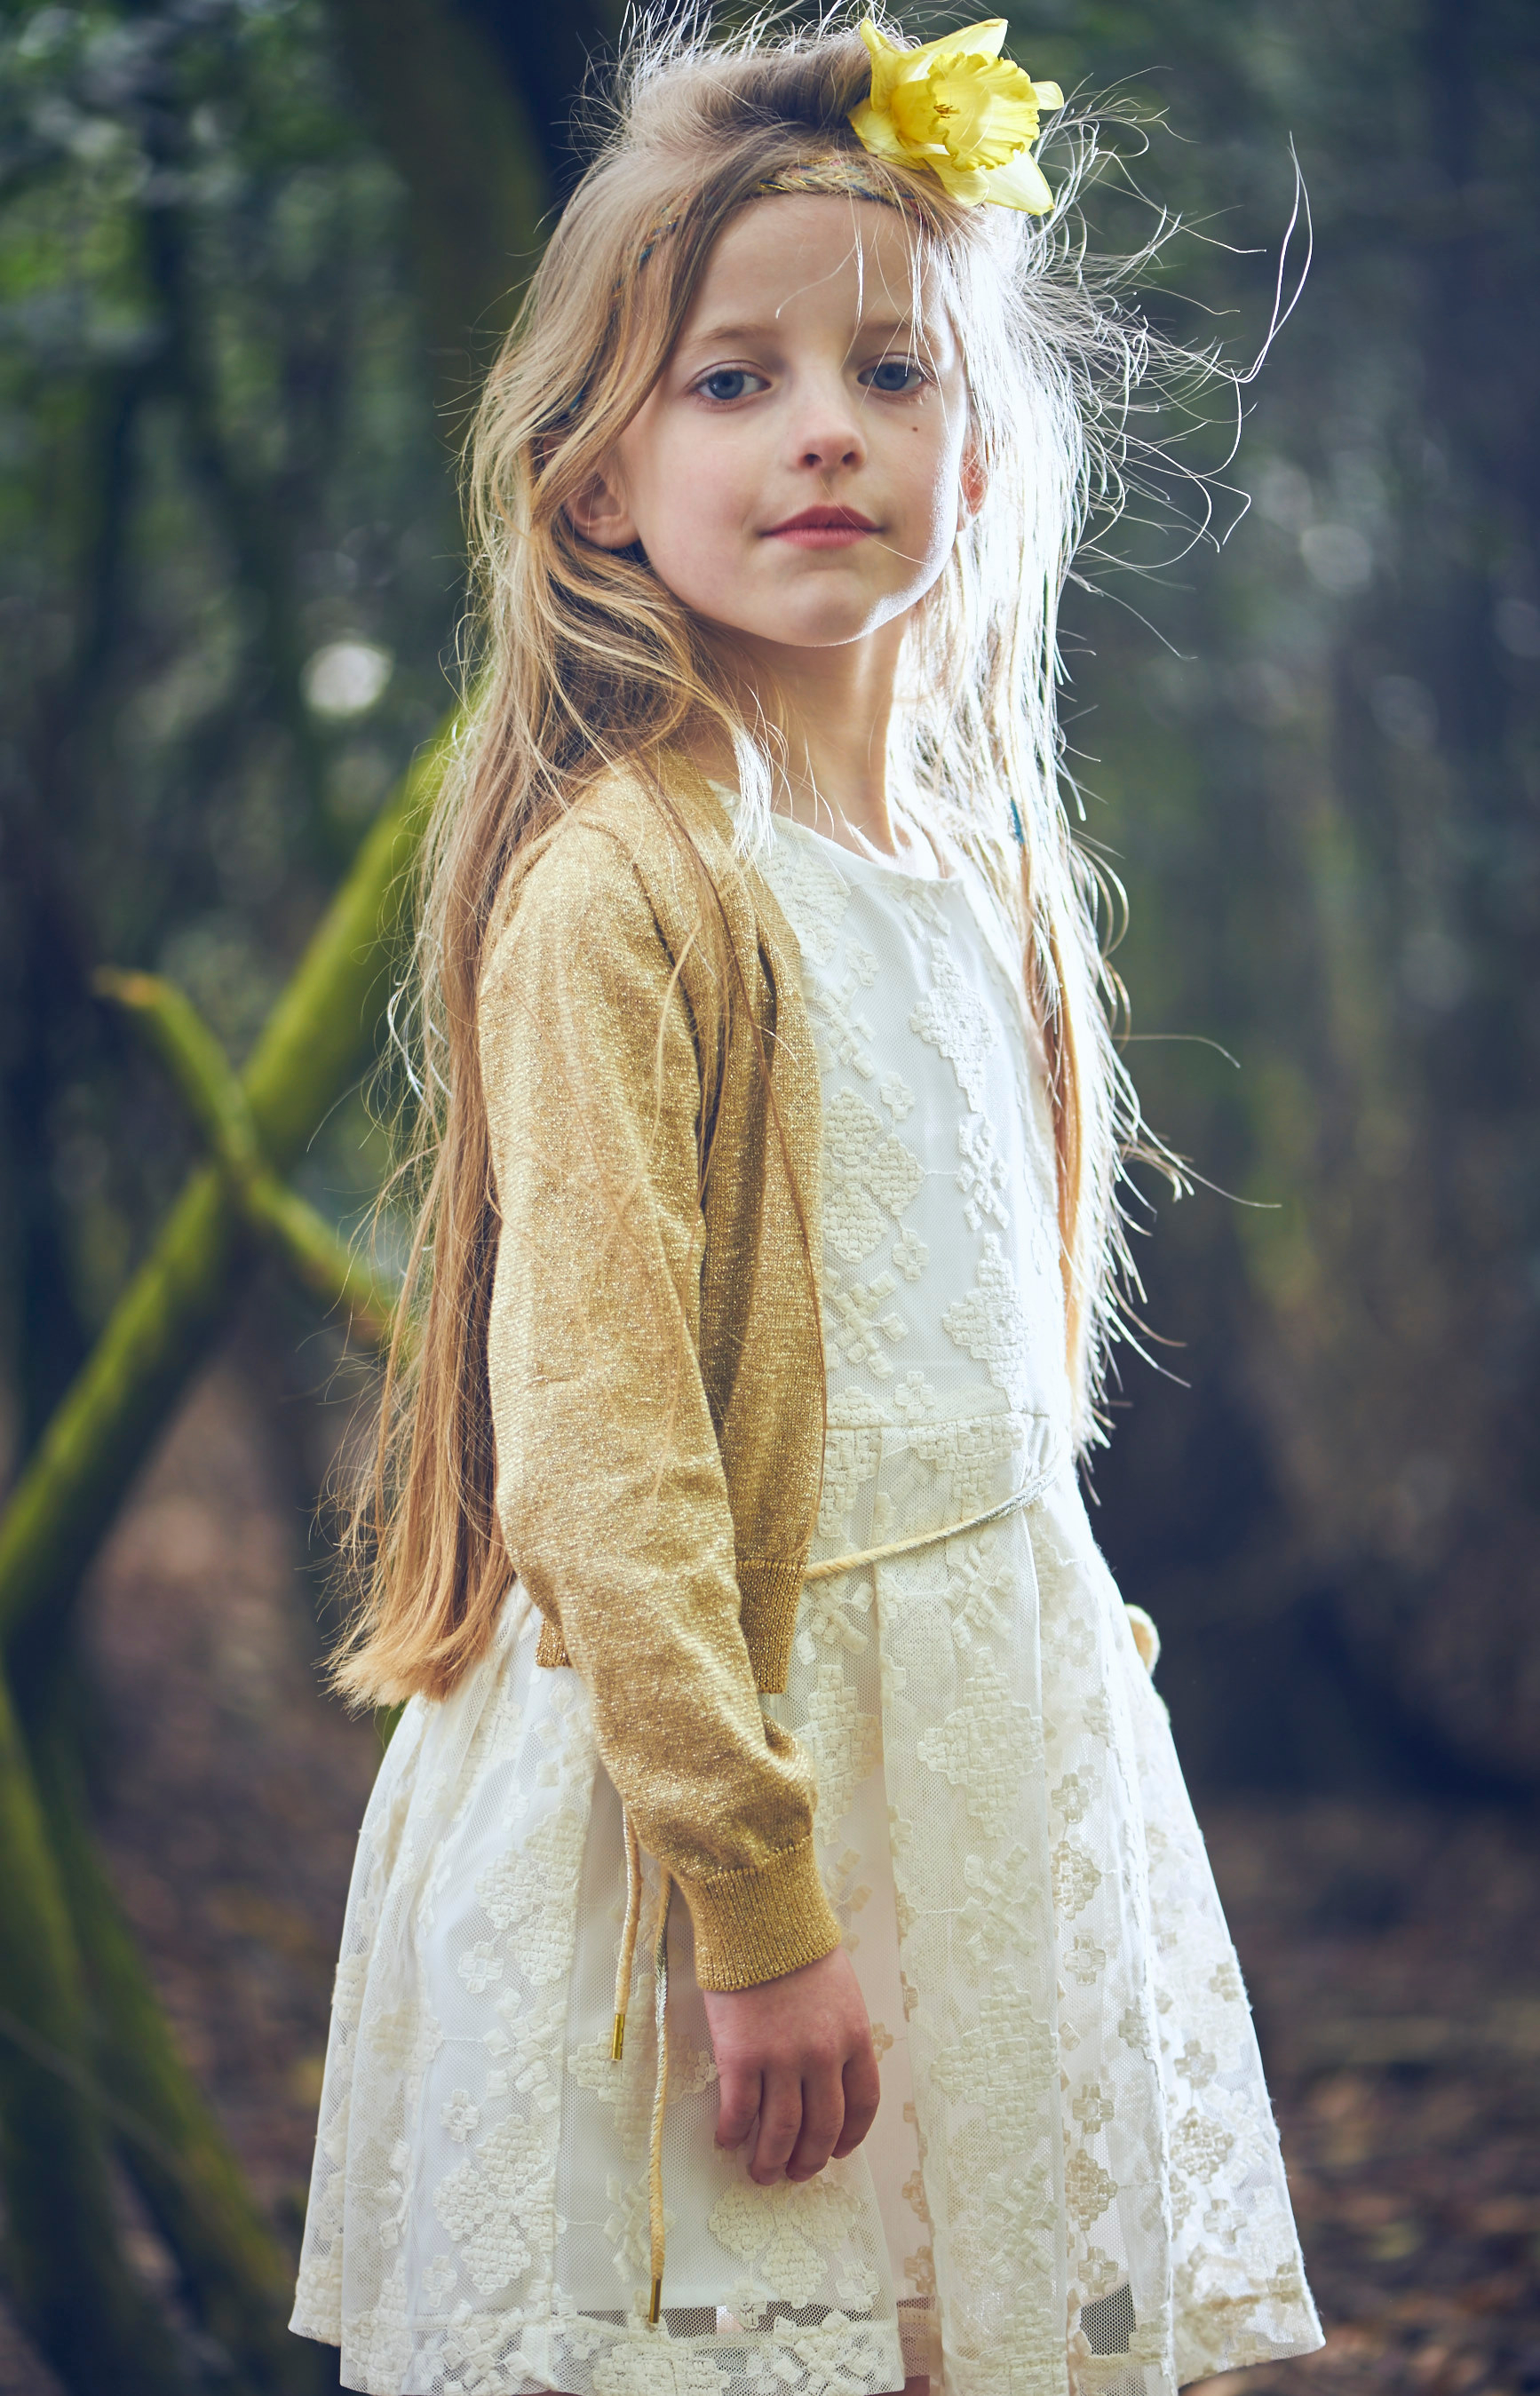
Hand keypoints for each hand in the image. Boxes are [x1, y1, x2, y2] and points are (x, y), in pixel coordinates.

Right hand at [702, 1944, 879, 2185]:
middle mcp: (823, 2057)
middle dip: (809, 2159)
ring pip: (781, 2131)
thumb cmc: (795, 1945)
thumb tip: (827, 2071)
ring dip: (771, 2160)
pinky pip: (739, 2112)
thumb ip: (838, 2030)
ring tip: (762, 2173)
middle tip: (796, 2174)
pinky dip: (733, 2133)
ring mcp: (782, 2060)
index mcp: (854, 2037)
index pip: (863, 2103)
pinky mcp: (741, 2058)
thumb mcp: (839, 1987)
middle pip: (822, 2127)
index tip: (838, 2151)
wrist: (758, 1916)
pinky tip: (728, 2139)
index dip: (850, 2135)